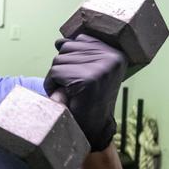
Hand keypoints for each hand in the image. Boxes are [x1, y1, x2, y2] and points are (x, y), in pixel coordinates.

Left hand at [43, 35, 125, 151]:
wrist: (94, 129)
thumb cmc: (89, 99)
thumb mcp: (89, 70)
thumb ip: (79, 52)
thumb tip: (59, 41)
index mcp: (116, 53)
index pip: (81, 39)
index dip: (73, 58)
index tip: (82, 77)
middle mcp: (111, 58)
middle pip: (67, 48)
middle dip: (63, 68)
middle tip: (74, 87)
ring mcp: (100, 68)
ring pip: (58, 60)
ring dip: (57, 78)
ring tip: (70, 92)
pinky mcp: (86, 80)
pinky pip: (55, 73)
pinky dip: (52, 85)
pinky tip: (65, 97)